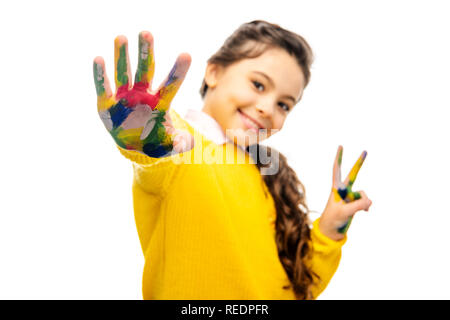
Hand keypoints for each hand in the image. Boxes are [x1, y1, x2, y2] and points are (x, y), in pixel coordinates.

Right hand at [93, 31, 193, 157]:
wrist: (134, 148)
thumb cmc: (156, 142)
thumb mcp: (170, 145)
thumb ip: (181, 143)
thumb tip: (188, 143)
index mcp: (160, 103)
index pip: (171, 84)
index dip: (178, 71)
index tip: (187, 55)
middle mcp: (142, 95)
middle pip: (145, 70)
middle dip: (145, 52)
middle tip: (146, 33)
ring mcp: (124, 97)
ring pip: (123, 73)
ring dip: (122, 56)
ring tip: (121, 37)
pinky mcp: (107, 104)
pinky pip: (103, 88)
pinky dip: (100, 75)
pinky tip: (98, 59)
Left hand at [318, 146, 371, 240]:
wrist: (332, 231)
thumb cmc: (333, 219)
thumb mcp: (345, 212)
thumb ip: (358, 205)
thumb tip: (369, 200)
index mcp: (336, 189)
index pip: (337, 170)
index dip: (339, 158)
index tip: (341, 146)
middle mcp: (343, 190)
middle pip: (352, 174)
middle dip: (358, 164)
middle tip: (365, 151)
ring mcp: (350, 197)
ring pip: (362, 194)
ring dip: (363, 202)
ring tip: (354, 211)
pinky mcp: (355, 204)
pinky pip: (365, 201)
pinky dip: (366, 206)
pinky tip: (365, 211)